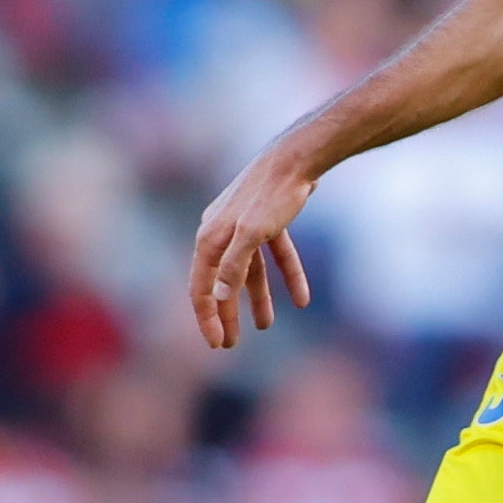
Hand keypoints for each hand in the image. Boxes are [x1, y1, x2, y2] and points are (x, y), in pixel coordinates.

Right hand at [188, 140, 321, 350]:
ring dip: (257, 298)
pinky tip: (301, 299)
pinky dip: (288, 275)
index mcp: (209, 238)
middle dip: (227, 314)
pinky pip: (276, 255)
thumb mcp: (251, 233)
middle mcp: (221, 233)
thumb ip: (234, 265)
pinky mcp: (268, 220)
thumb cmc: (271, 194)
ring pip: (249, 271)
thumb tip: (219, 295)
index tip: (217, 344)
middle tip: (232, 344)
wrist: (296, 158)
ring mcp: (244, 227)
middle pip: (222, 282)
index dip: (207, 318)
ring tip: (265, 325)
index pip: (201, 288)